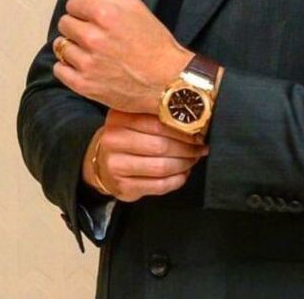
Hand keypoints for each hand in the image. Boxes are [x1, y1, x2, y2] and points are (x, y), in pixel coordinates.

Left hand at [52, 0, 191, 112]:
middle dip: (77, 24)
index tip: (92, 14)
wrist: (167, 80)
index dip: (82, 6)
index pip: (73, 2)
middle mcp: (93, 38)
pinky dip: (68, 66)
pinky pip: (59, 70)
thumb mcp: (135, 8)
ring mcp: (87, 63)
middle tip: (94, 32)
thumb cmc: (154, 41)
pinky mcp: (84, 85)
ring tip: (91, 50)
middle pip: (64, 23)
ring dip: (73, 45)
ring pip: (61, 46)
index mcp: (106, 14)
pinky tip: (84, 64)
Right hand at [83, 109, 209, 202]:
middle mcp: (113, 141)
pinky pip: (158, 186)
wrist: (102, 161)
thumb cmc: (127, 136)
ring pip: (161, 167)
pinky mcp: (123, 188)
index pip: (158, 123)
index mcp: (119, 118)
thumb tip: (194, 118)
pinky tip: (183, 173)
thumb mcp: (135, 118)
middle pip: (161, 146)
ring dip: (184, 164)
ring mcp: (116, 166)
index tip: (199, 130)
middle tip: (200, 146)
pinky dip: (177, 180)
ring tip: (194, 158)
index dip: (183, 128)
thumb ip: (157, 115)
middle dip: (187, 148)